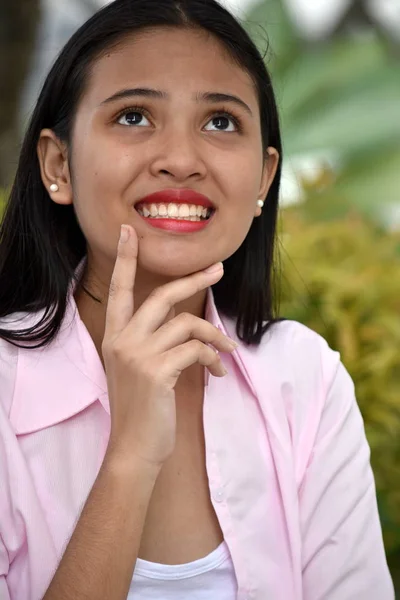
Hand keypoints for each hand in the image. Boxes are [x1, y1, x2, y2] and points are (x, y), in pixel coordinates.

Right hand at [101, 224, 237, 469]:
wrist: (135, 448)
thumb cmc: (142, 408)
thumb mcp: (140, 369)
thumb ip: (154, 342)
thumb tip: (189, 322)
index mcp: (115, 336)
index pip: (118, 289)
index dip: (125, 259)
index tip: (130, 232)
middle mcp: (122, 340)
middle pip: (162, 295)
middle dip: (194, 279)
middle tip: (218, 269)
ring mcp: (137, 354)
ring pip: (187, 323)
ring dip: (215, 336)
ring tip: (227, 352)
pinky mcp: (156, 371)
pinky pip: (195, 349)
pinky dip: (213, 358)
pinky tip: (217, 372)